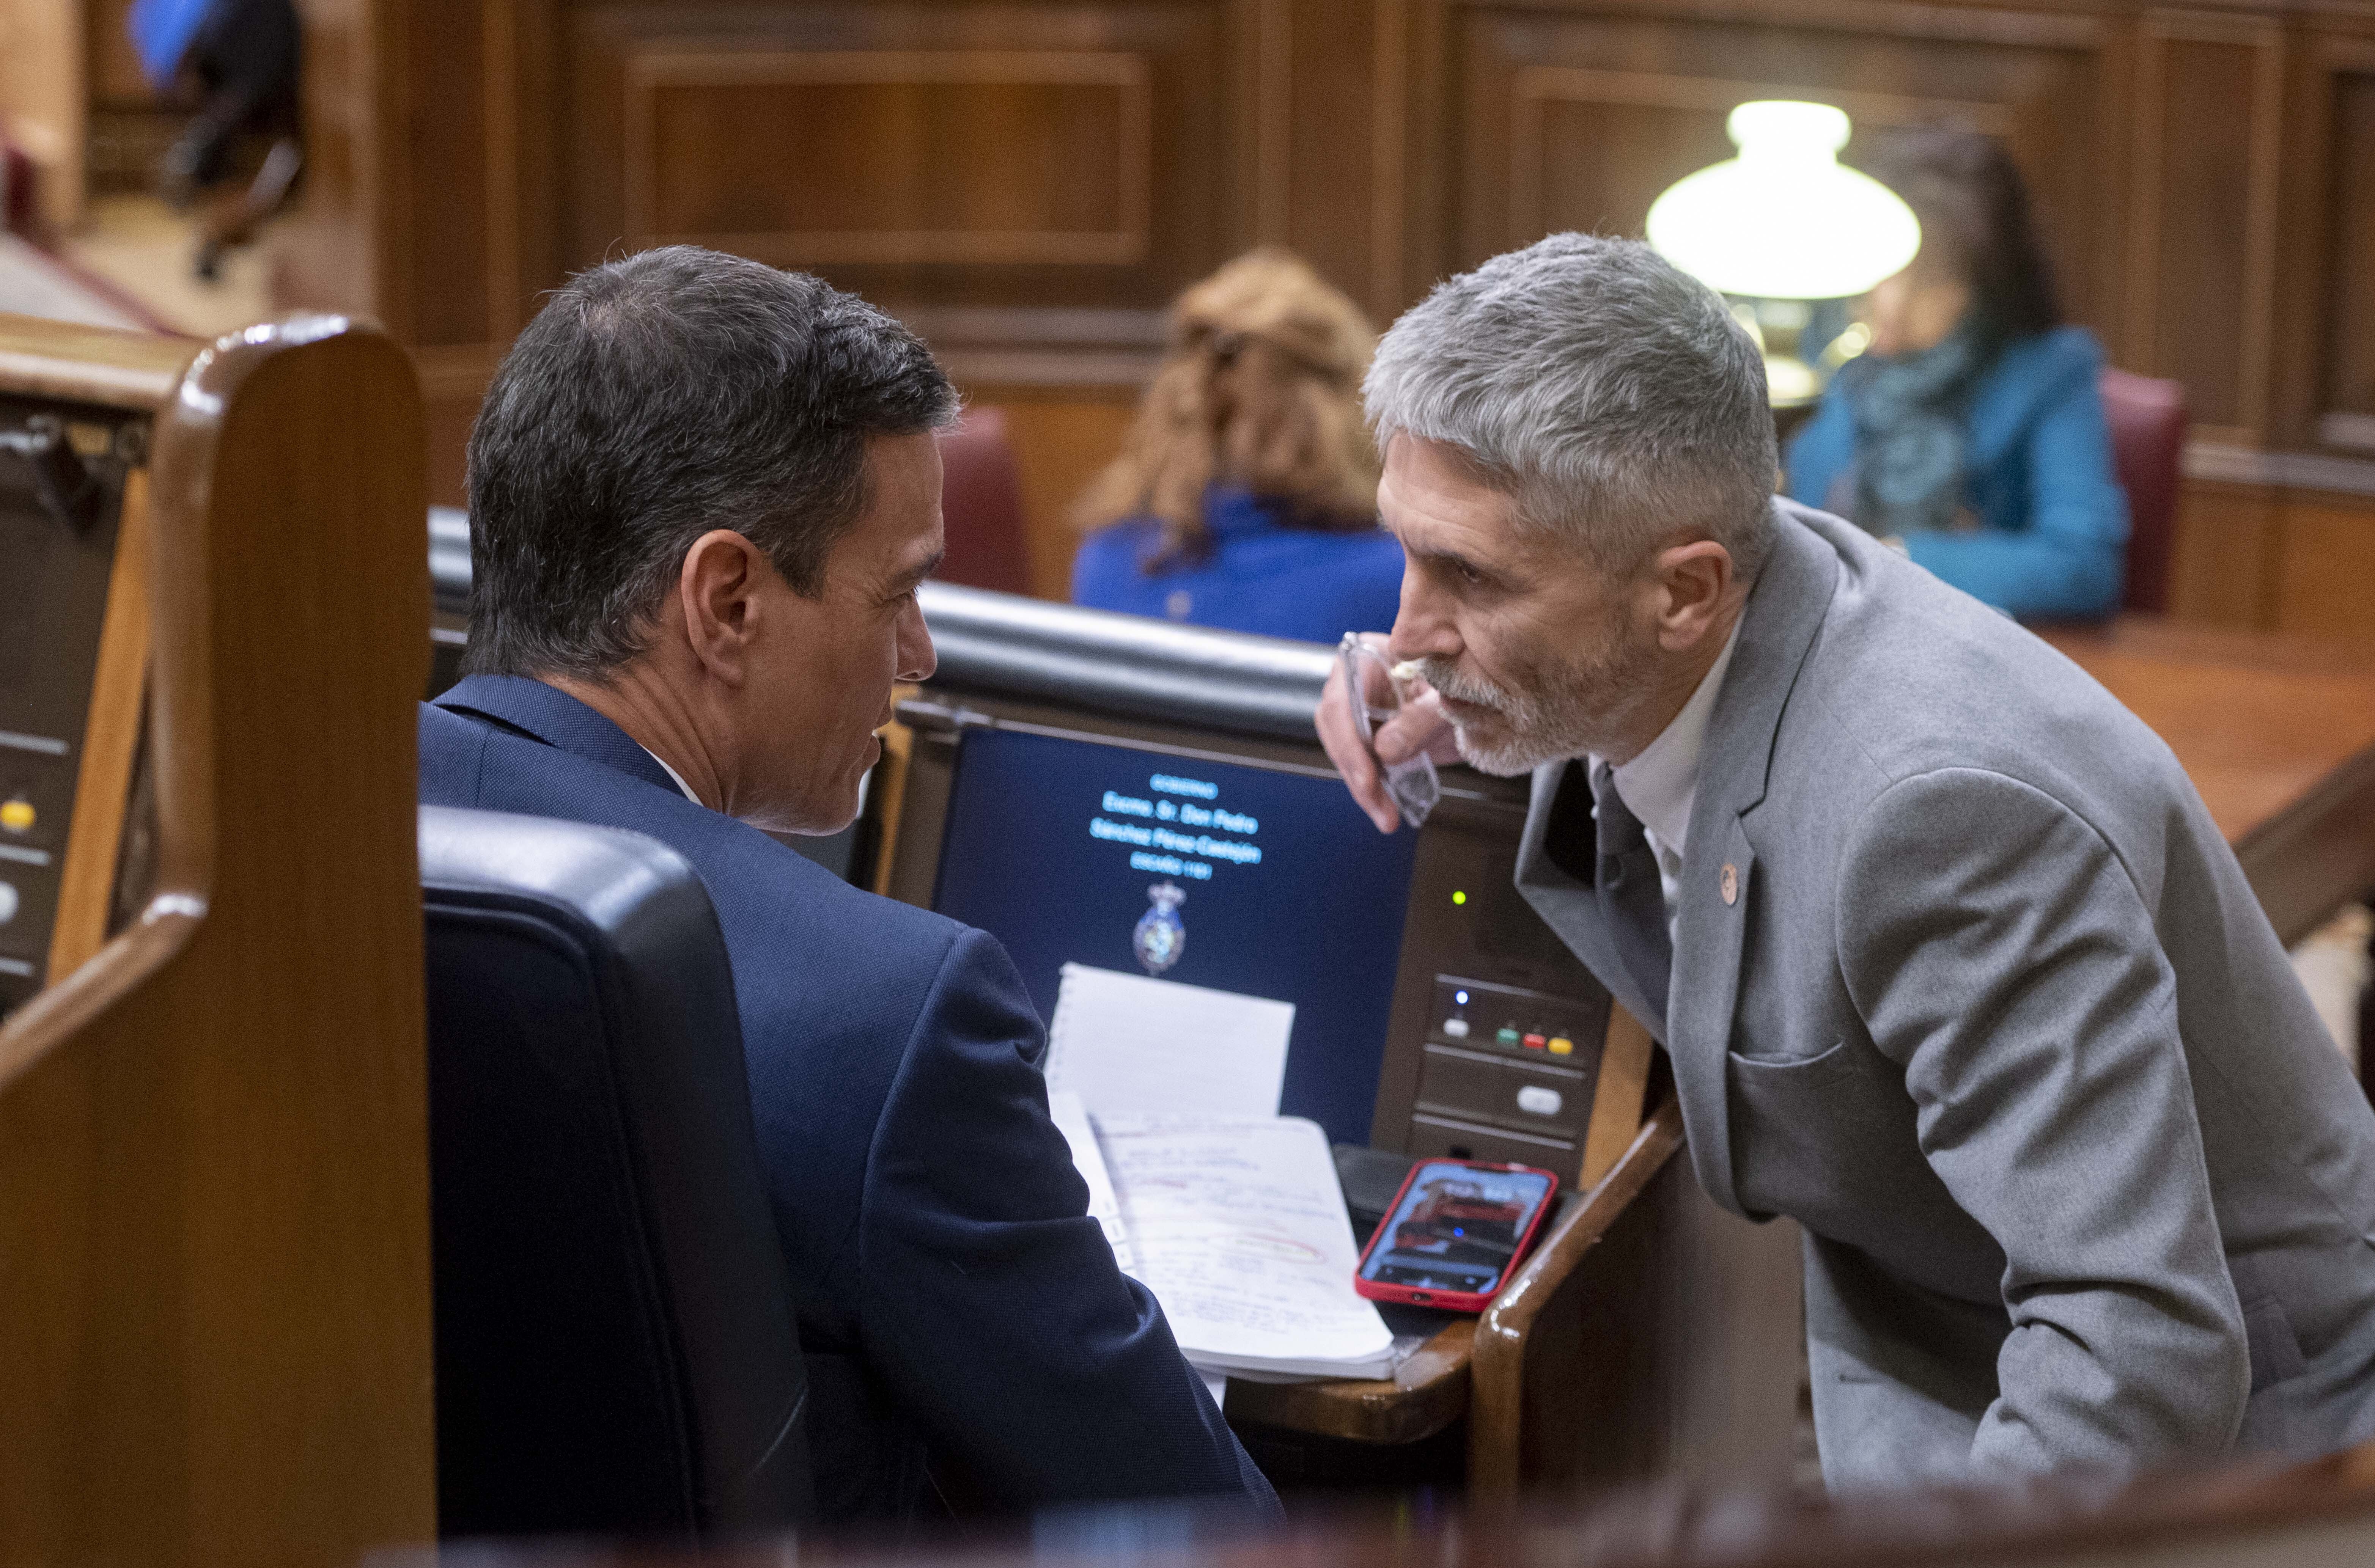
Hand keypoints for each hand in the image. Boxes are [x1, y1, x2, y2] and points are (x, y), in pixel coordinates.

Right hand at [1317, 638, 1461, 832]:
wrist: (1478, 698)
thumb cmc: (1465, 683)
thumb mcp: (1448, 699)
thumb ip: (1419, 720)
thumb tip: (1383, 752)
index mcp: (1368, 656)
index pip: (1341, 700)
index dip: (1350, 743)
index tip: (1367, 779)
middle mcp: (1354, 681)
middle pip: (1337, 729)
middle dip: (1356, 772)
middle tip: (1379, 805)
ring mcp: (1358, 709)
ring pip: (1344, 751)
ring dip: (1363, 787)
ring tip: (1386, 815)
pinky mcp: (1367, 734)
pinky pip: (1359, 763)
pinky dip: (1371, 788)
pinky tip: (1384, 808)